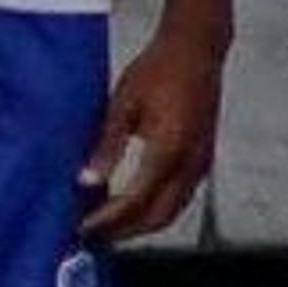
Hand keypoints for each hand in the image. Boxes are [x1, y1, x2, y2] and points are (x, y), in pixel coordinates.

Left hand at [78, 23, 222, 240]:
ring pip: (173, 211)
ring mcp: (201, 164)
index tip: (83, 227)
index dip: (109, 219)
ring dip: (142, 224)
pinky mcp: (203, 159)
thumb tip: (86, 180)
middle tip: (94, 235)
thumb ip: (107, 146)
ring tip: (109, 225)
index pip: (135, 200)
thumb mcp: (123, 104)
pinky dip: (157, 209)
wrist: (195, 51)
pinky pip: (181, 197)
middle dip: (126, 231)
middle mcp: (190, 165)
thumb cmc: (157, 70)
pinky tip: (134, 204)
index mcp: (168, 150)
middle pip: (158, 216)